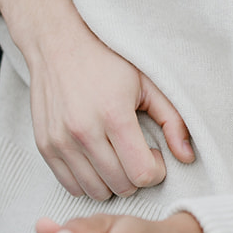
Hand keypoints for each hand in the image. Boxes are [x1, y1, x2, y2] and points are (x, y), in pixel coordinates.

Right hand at [0, 0, 193, 199]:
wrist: (57, 41)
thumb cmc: (107, 58)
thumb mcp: (147, 82)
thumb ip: (172, 120)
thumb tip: (188, 158)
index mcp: (113, 114)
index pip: (142, 174)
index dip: (156, 170)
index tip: (154, 153)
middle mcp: (83, 131)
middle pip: (121, 186)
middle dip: (136, 175)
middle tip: (136, 151)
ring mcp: (60, 141)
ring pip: (96, 191)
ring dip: (112, 181)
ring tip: (116, 155)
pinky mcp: (44, 145)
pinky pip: (70, 185)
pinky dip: (87, 181)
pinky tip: (96, 158)